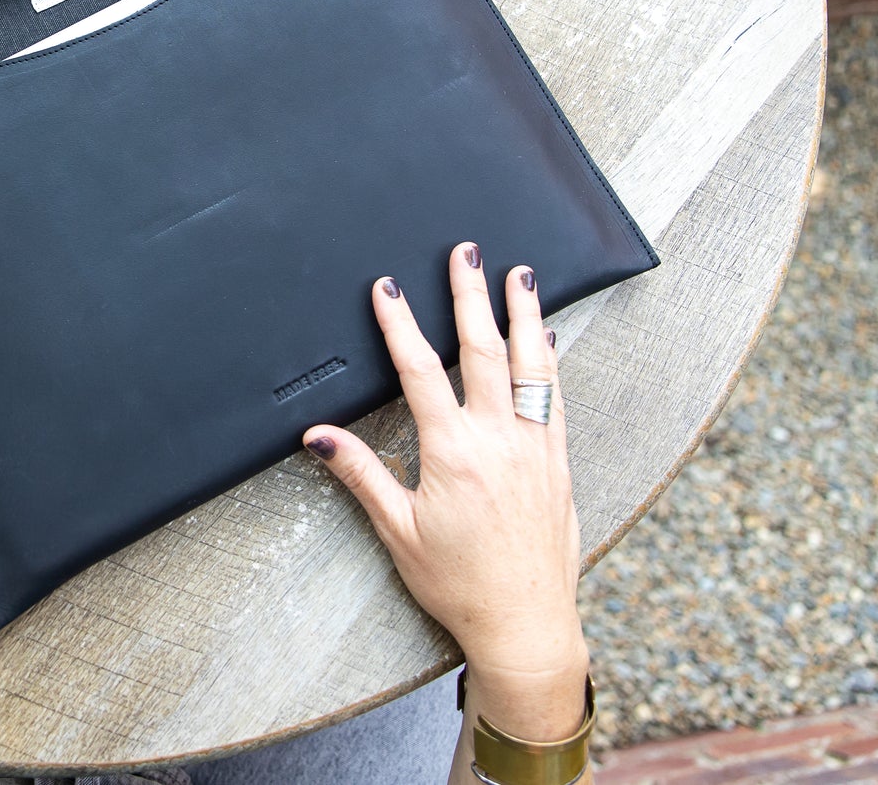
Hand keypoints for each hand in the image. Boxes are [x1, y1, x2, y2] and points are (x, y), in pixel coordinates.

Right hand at [304, 243, 587, 739]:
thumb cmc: (461, 585)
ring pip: (531, 366)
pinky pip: (556, 399)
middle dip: (470, 296)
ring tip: (519, 275)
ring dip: (522, 315)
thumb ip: (361, 475)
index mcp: (453, 453)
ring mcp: (535, 449)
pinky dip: (551, 362)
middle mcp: (499, 441)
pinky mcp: (559, 463)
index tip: (389, 288)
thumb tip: (318, 438)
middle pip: (483, 351)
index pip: (421, 371)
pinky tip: (547, 340)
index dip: (401, 324)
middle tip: (465, 253)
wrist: (526, 624)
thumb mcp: (398, 531)